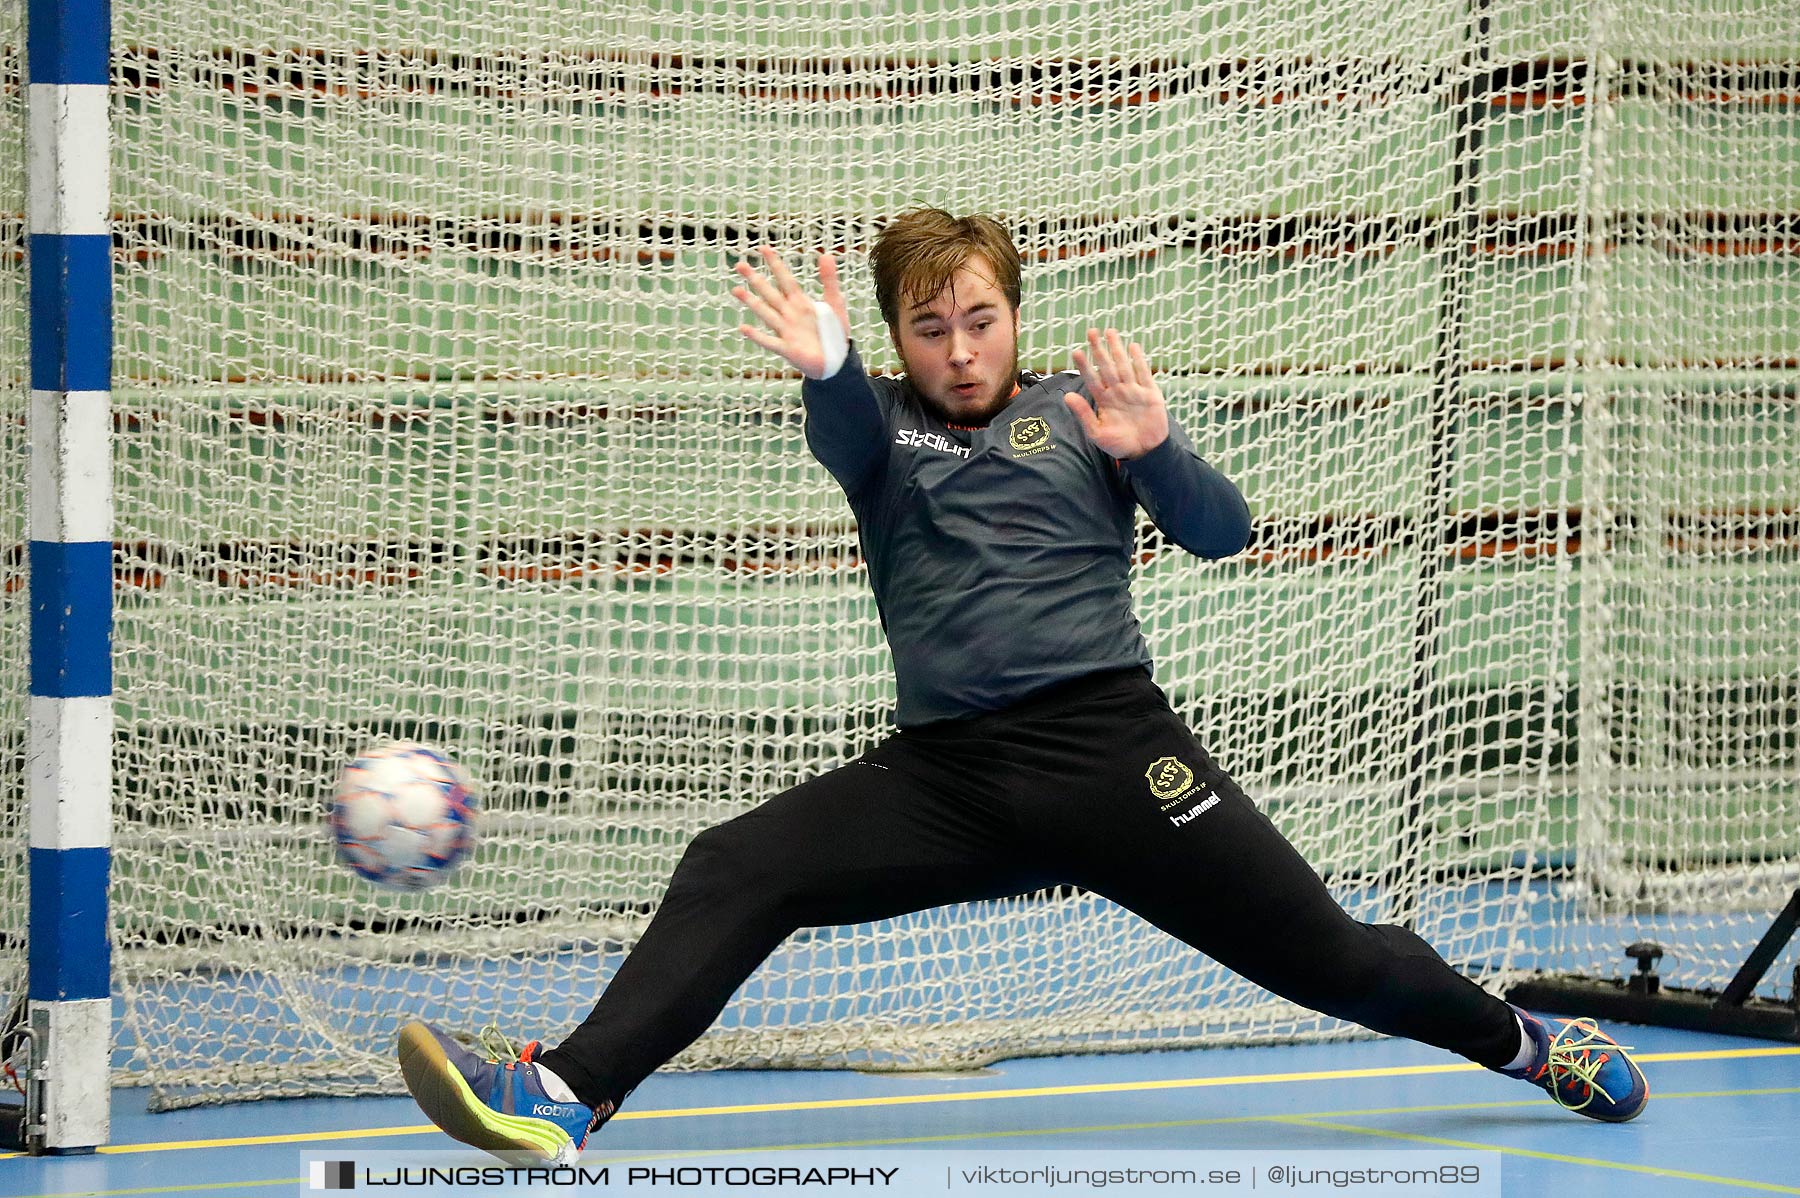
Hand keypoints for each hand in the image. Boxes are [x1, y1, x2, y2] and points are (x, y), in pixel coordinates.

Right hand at [732, 247, 850, 378]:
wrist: (837, 360)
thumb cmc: (834, 332)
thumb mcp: (835, 302)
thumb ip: (829, 280)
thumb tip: (827, 254)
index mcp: (800, 302)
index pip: (785, 279)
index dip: (775, 264)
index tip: (763, 248)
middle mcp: (789, 314)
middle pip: (769, 293)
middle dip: (755, 279)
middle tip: (739, 265)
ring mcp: (786, 331)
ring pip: (765, 313)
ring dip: (751, 302)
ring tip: (735, 290)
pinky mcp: (787, 348)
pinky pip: (769, 341)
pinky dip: (757, 336)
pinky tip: (743, 328)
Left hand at [1066, 328, 1169, 459]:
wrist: (1144, 452)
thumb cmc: (1119, 445)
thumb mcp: (1097, 433)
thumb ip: (1083, 414)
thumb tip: (1067, 396)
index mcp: (1104, 400)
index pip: (1092, 379)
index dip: (1085, 365)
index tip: (1077, 352)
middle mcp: (1118, 392)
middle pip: (1107, 366)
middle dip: (1099, 349)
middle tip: (1091, 332)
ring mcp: (1134, 391)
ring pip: (1124, 365)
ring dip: (1117, 349)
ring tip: (1110, 332)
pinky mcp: (1150, 393)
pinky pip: (1144, 374)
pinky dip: (1139, 360)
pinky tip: (1133, 347)